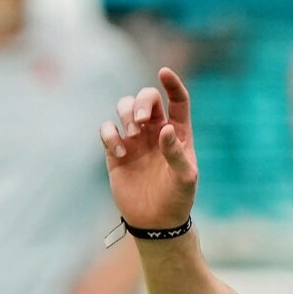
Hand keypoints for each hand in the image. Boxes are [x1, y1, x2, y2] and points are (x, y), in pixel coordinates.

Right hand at [102, 67, 200, 233]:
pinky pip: (107, 129)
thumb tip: (164, 128)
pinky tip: (120, 153)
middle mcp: (155, 130)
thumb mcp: (185, 178)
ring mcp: (134, 139)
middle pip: (146, 98)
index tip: (164, 72)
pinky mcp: (116, 151)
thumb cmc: (177, 198)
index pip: (178, 101)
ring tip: (131, 135)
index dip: (172, 84)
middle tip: (139, 121)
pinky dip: (110, 135)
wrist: (156, 221)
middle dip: (140, 102)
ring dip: (124, 113)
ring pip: (123, 107)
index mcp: (178, 133)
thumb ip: (176, 153)